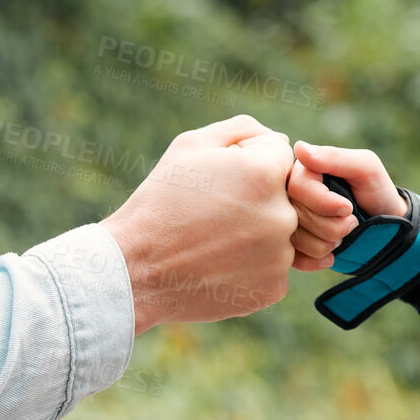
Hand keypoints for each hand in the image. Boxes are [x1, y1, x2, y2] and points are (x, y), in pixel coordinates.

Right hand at [99, 115, 298, 335]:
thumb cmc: (161, 202)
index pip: (280, 156)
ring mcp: (280, 257)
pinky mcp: (273, 289)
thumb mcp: (192, 146)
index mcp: (266, 173)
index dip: (247, 164)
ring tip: (212, 241)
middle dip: (256, 200)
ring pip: (280, 234)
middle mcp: (283, 215)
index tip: (218, 182)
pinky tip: (217, 264)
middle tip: (214, 214)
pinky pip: (272, 267)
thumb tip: (281, 142)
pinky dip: (251, 266)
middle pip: (284, 197)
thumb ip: (244, 131)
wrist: (135, 269)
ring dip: (255, 234)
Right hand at [287, 141, 406, 271]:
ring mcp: (289, 222)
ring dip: (326, 244)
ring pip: (295, 240)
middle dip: (331, 227)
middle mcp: (289, 195)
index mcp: (303, 171)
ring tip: (344, 236)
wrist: (385, 227)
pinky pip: (293, 260)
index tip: (348, 208)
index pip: (297, 187)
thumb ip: (335, 158)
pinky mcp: (292, 246)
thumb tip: (300, 148)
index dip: (324, 204)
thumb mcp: (365, 168)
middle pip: (295, 217)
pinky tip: (332, 254)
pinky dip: (317, 261)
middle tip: (351, 222)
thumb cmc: (376, 190)